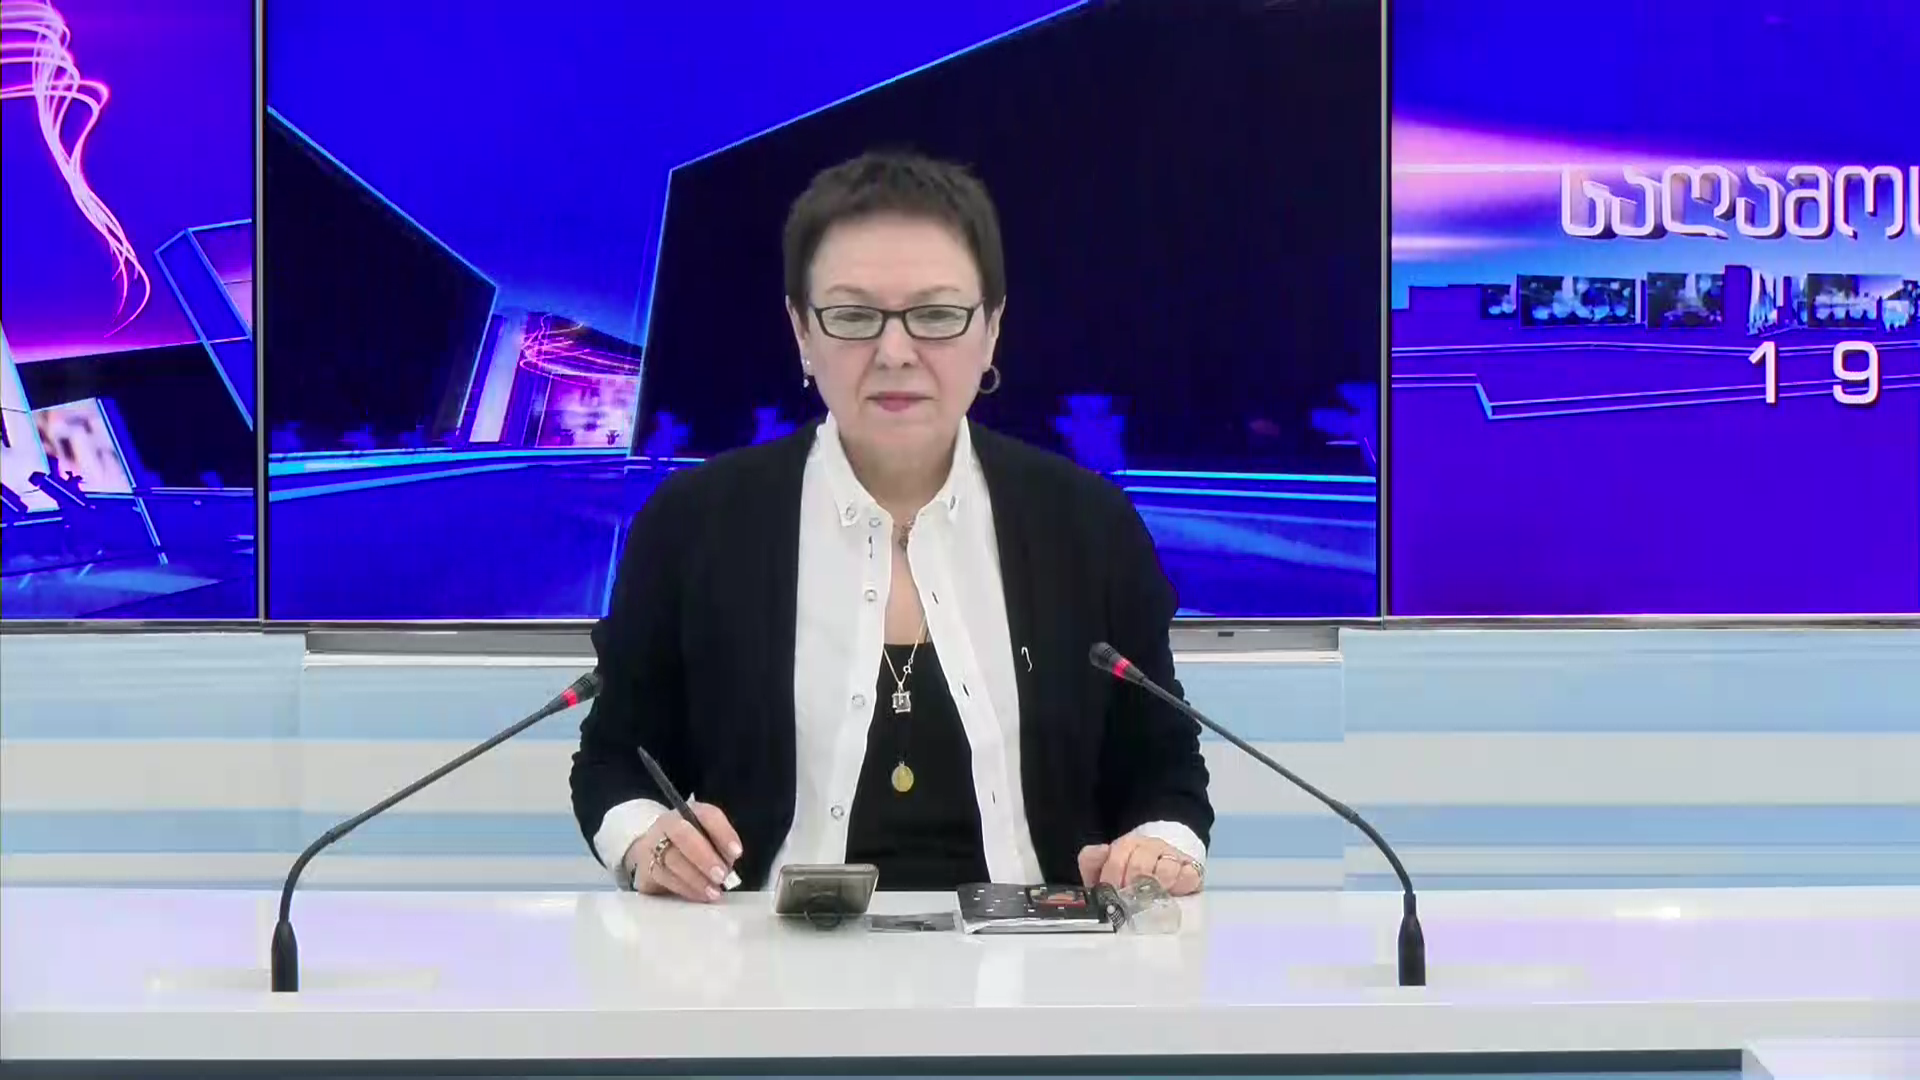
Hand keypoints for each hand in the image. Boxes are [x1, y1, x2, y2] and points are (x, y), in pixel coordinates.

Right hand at [624, 801, 742, 902]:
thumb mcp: (708, 842)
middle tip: (721, 875)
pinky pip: (664, 878)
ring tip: (713, 891)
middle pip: (684, 835)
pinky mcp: (644, 867)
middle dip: (704, 857)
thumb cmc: (689, 846)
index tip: (737, 853)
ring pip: (672, 859)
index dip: (723, 833)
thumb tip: (729, 867)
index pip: (708, 816)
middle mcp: (669, 824)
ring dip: (696, 878)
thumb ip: (721, 850)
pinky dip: (685, 888)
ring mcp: (652, 844)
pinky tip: (699, 895)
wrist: (652, 854)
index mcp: (690, 813)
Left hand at [1077, 833, 1202, 895]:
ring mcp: (1172, 857)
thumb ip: (1092, 860)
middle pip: (1140, 865)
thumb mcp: (1105, 870)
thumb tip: (1101, 850)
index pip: (1117, 857)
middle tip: (1130, 902)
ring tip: (1152, 899)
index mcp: (1127, 845)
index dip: (1111, 878)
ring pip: (1165, 869)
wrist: (1163, 870)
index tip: (1112, 895)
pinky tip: (1175, 893)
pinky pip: (1189, 874)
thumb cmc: (1129, 875)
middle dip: (1132, 888)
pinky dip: (1182, 885)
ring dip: (1157, 888)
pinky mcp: (1192, 868)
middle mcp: (1151, 846)